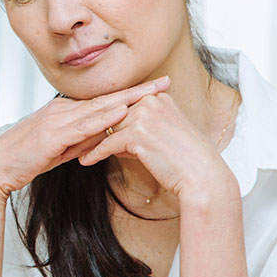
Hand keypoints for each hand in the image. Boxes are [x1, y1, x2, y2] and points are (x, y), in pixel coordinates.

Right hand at [0, 76, 169, 205]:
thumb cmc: (24, 160)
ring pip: (98, 108)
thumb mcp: (59, 150)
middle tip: (165, 81)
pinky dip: (104, 118)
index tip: (154, 88)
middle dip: (138, 90)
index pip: (102, 100)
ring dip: (127, 99)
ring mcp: (56, 120)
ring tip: (152, 93)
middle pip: (106, 98)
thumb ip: (80, 141)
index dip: (129, 93)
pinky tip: (122, 112)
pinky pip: (83, 125)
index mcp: (63, 112)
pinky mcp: (52, 134)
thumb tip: (102, 139)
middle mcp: (61, 110)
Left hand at [79, 91, 236, 201]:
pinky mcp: (138, 134)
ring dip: (89, 142)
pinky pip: (108, 144)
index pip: (121, 108)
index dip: (104, 121)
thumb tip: (114, 139)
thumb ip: (137, 130)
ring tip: (74, 151)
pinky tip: (85, 161)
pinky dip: (95, 153)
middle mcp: (150, 102)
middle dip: (92, 130)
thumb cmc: (185, 161)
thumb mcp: (161, 136)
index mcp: (156, 98)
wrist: (203, 178)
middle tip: (72, 140)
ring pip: (107, 129)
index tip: (86, 130)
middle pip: (111, 117)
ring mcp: (144, 116)